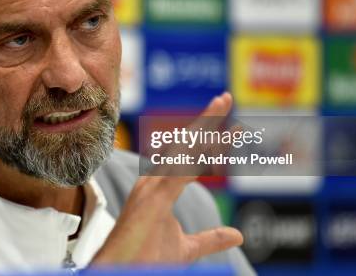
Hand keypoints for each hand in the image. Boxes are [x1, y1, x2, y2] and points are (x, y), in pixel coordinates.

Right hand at [92, 93, 242, 264]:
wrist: (117, 273)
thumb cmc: (144, 261)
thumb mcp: (186, 249)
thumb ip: (210, 239)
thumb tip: (237, 235)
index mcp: (158, 188)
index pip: (184, 156)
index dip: (204, 136)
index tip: (226, 121)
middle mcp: (153, 182)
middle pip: (183, 144)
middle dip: (206, 120)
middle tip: (225, 97)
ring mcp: (151, 188)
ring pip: (182, 151)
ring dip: (204, 127)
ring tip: (222, 104)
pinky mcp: (153, 200)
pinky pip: (180, 171)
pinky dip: (197, 154)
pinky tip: (214, 138)